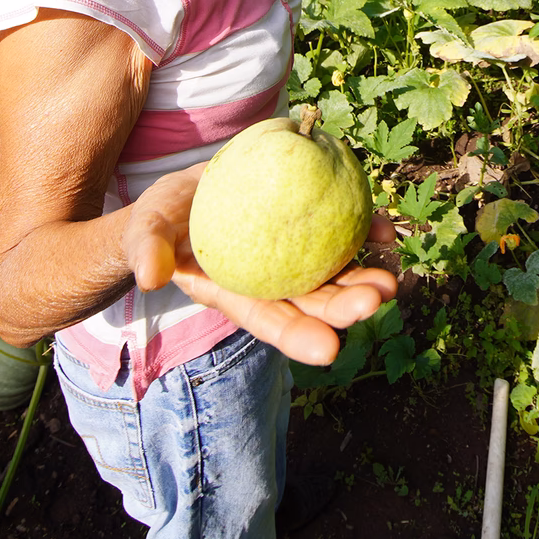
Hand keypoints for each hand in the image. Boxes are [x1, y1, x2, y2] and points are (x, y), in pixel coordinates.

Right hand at [121, 164, 398, 365]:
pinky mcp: (311, 226)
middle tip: (378, 298)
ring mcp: (297, 256)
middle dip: (348, 307)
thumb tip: (148, 276)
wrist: (188, 187)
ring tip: (393, 275)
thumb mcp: (146, 228)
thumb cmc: (162, 219)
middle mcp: (274, 282)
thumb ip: (146, 248)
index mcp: (239, 294)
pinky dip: (366, 232)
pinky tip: (384, 229)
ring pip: (338, 273)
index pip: (272, 323)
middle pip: (316, 302)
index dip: (300, 338)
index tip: (330, 350)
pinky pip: (343, 231)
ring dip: (367, 275)